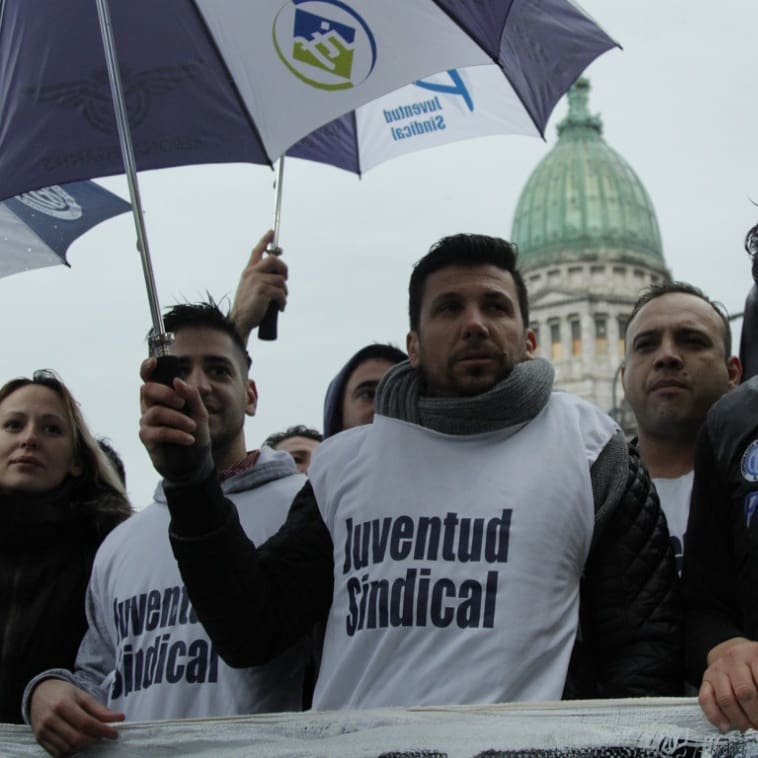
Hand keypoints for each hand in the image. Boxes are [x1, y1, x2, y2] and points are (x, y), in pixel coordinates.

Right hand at [30, 679, 123, 756]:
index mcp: (63, 704)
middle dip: (93, 740)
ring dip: (83, 747)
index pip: (85, 723)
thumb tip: (119, 718)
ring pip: (67, 748)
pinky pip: (57, 753)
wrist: (39, 693)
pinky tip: (78, 744)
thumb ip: (100, 709)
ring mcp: (42, 731)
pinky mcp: (39, 739)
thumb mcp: (83, 696)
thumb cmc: (64, 693)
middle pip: (76, 738)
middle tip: (103, 736)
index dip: (102, 730)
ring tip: (92, 739)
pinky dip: (71, 752)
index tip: (114, 733)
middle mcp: (50, 719)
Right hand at [139, 357, 210, 480]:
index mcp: (162, 395)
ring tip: (193, 427)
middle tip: (182, 404)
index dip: (146, 368)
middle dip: (166, 394)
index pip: (148, 377)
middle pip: (147, 389)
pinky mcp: (147, 438)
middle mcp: (150, 405)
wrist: (196, 459)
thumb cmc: (195, 432)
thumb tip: (177, 381)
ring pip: (155, 412)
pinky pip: (157, 431)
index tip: (154, 363)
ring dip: (177, 419)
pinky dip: (175, 434)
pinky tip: (189, 439)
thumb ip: (192, 395)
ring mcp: (147, 421)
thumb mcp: (200, 412)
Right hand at [230, 229, 287, 340]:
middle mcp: (251, 273)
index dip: (265, 240)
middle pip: (274, 260)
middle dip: (284, 269)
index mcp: (248, 272)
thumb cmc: (249, 308)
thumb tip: (281, 277)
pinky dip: (284, 301)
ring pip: (280, 280)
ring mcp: (256, 281)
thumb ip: (262, 280)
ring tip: (280, 301)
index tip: (272, 231)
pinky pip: (281, 292)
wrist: (240, 321)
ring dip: (285, 292)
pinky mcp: (262, 290)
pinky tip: (280, 308)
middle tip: (286, 280)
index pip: (257, 251)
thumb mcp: (253, 290)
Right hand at [700, 637, 757, 731]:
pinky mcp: (706, 678)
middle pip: (745, 693)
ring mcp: (717, 667)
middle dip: (755, 716)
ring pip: (726, 699)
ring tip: (749, 727)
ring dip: (739, 720)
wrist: (740, 655)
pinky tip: (726, 726)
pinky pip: (705, 699)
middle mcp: (733, 658)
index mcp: (754, 654)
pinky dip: (715, 716)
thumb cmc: (757, 668)